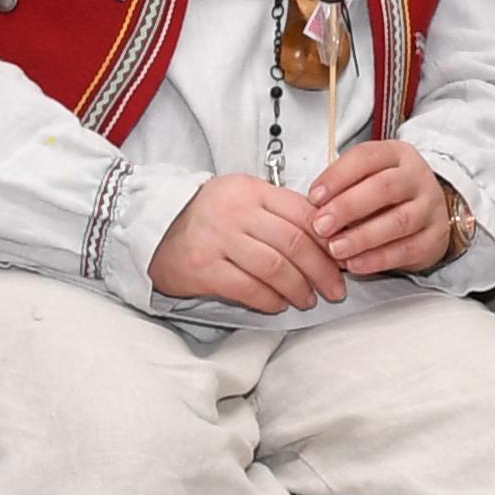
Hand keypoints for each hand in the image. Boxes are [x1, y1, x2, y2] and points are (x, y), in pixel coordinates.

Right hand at [150, 173, 346, 311]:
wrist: (151, 228)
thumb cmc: (207, 217)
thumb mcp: (243, 199)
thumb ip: (280, 212)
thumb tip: (328, 239)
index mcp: (251, 189)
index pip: (303, 213)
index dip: (329, 240)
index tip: (342, 259)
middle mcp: (235, 211)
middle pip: (294, 242)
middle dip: (322, 270)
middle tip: (335, 289)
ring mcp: (217, 239)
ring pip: (275, 267)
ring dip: (298, 288)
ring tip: (308, 300)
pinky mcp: (202, 267)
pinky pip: (248, 288)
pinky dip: (269, 300)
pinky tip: (278, 304)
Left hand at [305, 138, 459, 276]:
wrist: (427, 213)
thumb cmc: (386, 195)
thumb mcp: (365, 178)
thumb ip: (341, 188)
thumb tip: (312, 208)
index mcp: (396, 154)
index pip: (367, 157)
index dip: (338, 177)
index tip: (314, 197)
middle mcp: (416, 177)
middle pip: (384, 188)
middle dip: (348, 207)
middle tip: (321, 225)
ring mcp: (430, 207)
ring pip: (399, 221)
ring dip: (362, 237)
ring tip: (336, 248)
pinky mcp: (435, 237)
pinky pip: (407, 249)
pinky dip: (378, 259)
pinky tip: (356, 263)